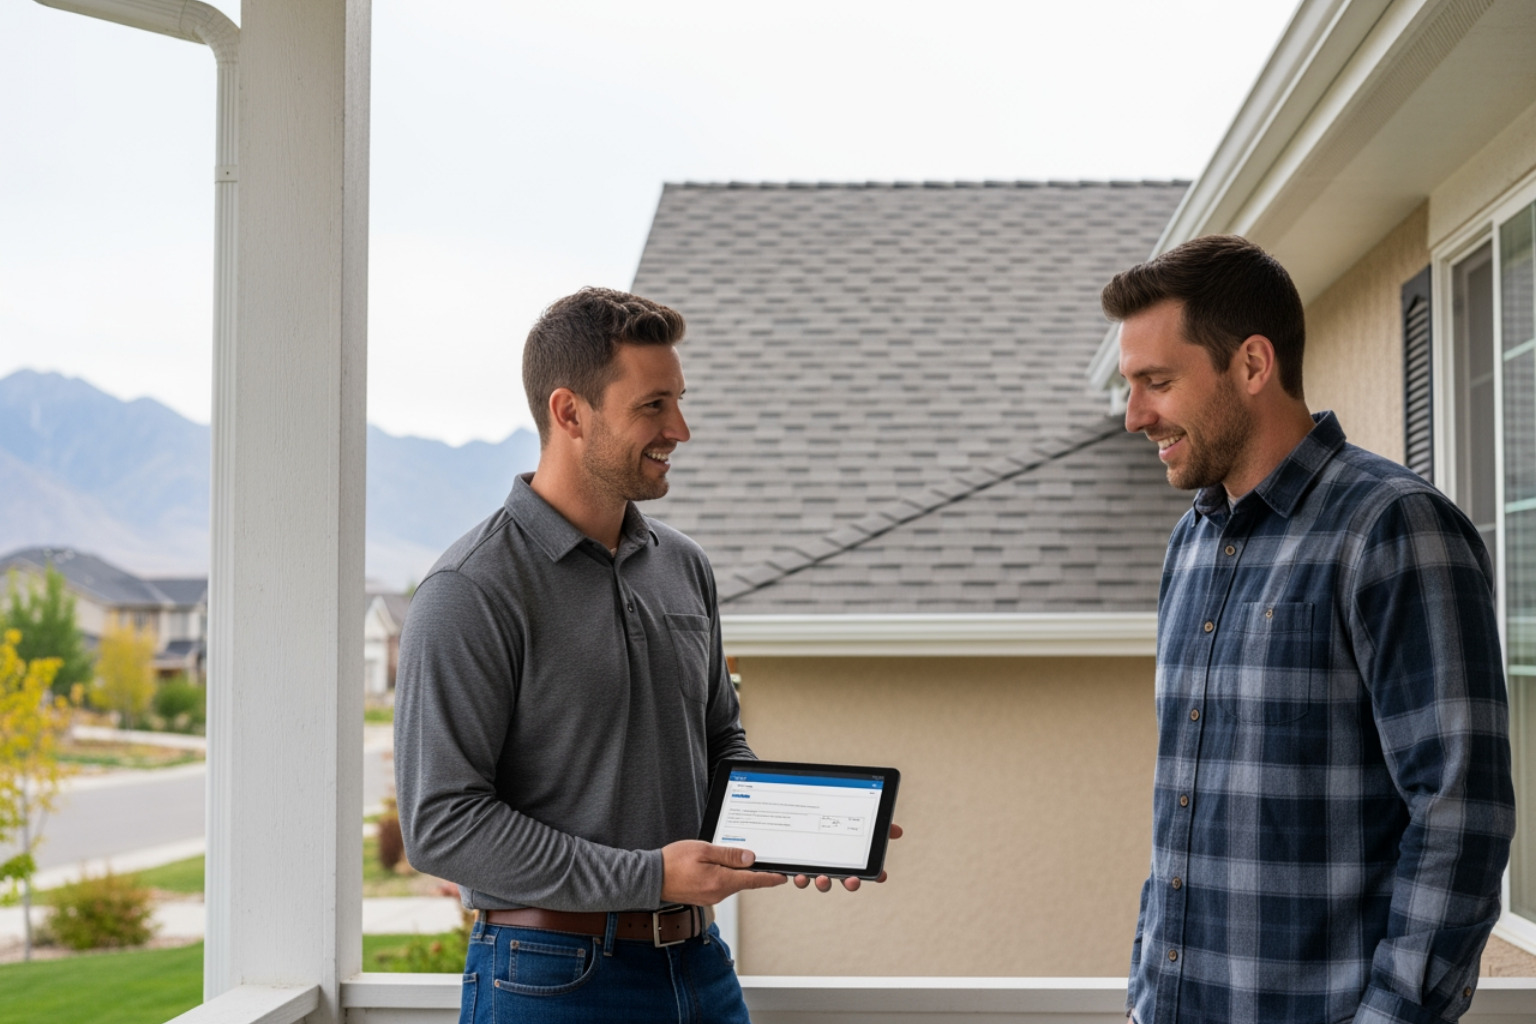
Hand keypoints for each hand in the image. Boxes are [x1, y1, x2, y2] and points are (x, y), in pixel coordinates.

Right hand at [660, 840, 787, 904]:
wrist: (651, 878)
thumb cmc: (673, 862)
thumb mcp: (703, 850)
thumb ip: (729, 854)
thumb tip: (751, 858)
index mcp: (720, 881)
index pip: (753, 880)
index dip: (770, 878)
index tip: (782, 877)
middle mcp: (718, 894)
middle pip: (744, 881)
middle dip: (752, 871)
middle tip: (758, 858)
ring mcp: (711, 898)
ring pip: (732, 883)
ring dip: (735, 872)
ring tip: (726, 856)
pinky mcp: (704, 898)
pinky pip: (721, 886)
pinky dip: (724, 876)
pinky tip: (716, 866)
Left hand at [793, 822, 902, 891]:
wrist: (796, 812)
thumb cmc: (829, 819)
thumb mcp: (855, 819)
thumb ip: (875, 825)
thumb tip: (897, 831)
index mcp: (844, 858)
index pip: (861, 871)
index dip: (874, 874)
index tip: (881, 877)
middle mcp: (829, 865)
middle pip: (843, 879)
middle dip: (849, 883)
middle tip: (852, 881)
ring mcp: (811, 865)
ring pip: (818, 880)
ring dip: (821, 883)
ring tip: (821, 878)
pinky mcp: (794, 863)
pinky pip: (794, 873)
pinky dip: (795, 876)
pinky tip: (795, 873)